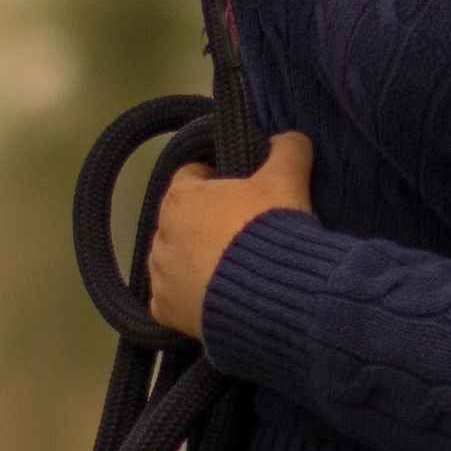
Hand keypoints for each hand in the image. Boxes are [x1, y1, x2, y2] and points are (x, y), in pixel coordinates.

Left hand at [148, 133, 314, 342]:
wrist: (270, 295)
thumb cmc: (270, 232)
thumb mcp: (287, 179)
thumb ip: (287, 149)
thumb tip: (287, 138)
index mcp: (182, 198)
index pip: (191, 176)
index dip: (216, 181)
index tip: (239, 192)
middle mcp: (163, 235)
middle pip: (182, 221)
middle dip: (206, 224)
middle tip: (242, 234)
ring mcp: (162, 275)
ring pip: (175, 260)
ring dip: (196, 261)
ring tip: (234, 270)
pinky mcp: (167, 311)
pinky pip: (172, 300)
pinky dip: (189, 299)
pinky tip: (217, 298)